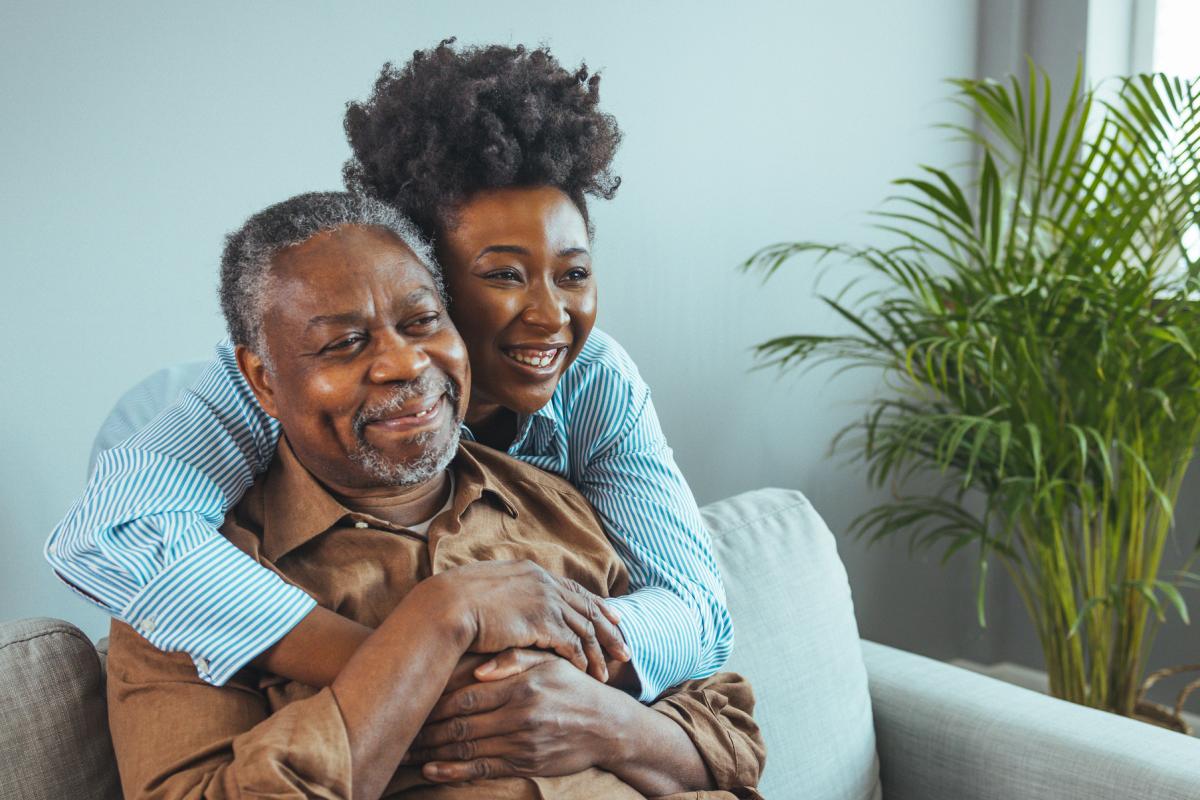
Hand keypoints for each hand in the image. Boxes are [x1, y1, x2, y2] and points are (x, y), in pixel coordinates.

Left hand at [403, 654, 632, 781]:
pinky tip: (431, 771)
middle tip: (399, 730)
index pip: (466, 694)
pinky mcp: (525, 764)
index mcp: (521, 685)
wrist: (607, 725)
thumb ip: (515, 658)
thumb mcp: (549, 662)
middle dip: (425, 729)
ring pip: (467, 748)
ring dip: (432, 753)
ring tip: (406, 752)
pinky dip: (453, 771)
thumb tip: (478, 666)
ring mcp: (522, 743)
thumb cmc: (572, 687)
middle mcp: (519, 715)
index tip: (412, 700)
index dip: (434, 700)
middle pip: (459, 724)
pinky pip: (482, 769)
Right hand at [434, 560, 628, 681]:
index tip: (613, 617)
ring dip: (598, 652)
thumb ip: (506, 593)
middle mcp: (544, 583)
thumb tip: (506, 603)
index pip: (574, 589)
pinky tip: (586, 674)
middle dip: (609, 630)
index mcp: (532, 572)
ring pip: (584, 628)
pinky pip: (572, 644)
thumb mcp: (485, 588)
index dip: (596, 604)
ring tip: (608, 672)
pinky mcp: (542, 622)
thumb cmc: (455, 602)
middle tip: (625, 648)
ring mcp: (545, 601)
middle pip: (588, 608)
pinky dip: (582, 659)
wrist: (446, 606)